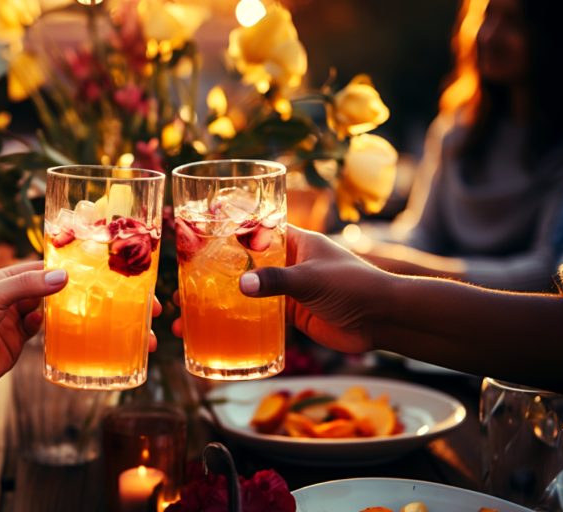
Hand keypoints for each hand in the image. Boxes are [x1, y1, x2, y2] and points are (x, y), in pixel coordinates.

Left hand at [0, 261, 66, 394]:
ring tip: (67, 304)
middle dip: (56, 288)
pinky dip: (41, 326)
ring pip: (41, 312)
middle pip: (40, 291)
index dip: (52, 267)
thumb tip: (62, 276)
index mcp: (0, 282)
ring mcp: (11, 324)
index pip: (33, 269)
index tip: (77, 265)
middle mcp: (7, 302)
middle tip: (80, 286)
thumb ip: (27, 285)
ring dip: (52, 309)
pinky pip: (35, 333)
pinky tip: (38, 322)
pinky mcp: (14, 346)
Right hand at [173, 226, 394, 352]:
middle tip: (179, 286)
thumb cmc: (355, 286)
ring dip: (216, 303)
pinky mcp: (290, 314)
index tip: (191, 234)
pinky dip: (236, 324)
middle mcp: (285, 261)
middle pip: (239, 263)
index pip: (251, 227)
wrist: (383, 320)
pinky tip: (214, 336)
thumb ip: (277, 282)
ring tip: (185, 317)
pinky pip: (256, 317)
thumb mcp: (312, 280)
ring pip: (243, 292)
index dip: (222, 229)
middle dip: (209, 274)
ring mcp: (286, 288)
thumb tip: (240, 287)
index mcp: (292, 240)